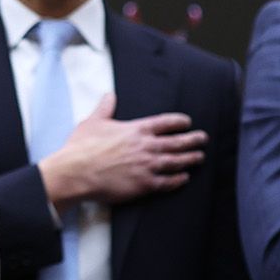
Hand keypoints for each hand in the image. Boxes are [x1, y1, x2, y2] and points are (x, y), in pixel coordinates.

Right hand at [39, 94, 205, 211]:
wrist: (76, 172)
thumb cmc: (82, 147)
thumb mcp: (93, 121)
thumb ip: (105, 108)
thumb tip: (109, 95)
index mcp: (136, 129)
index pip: (164, 123)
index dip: (178, 122)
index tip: (187, 122)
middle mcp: (146, 146)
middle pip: (176, 142)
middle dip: (192, 140)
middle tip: (203, 139)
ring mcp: (147, 166)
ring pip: (176, 162)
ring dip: (190, 159)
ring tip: (199, 157)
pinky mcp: (144, 184)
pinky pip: (167, 182)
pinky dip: (178, 180)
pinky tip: (184, 178)